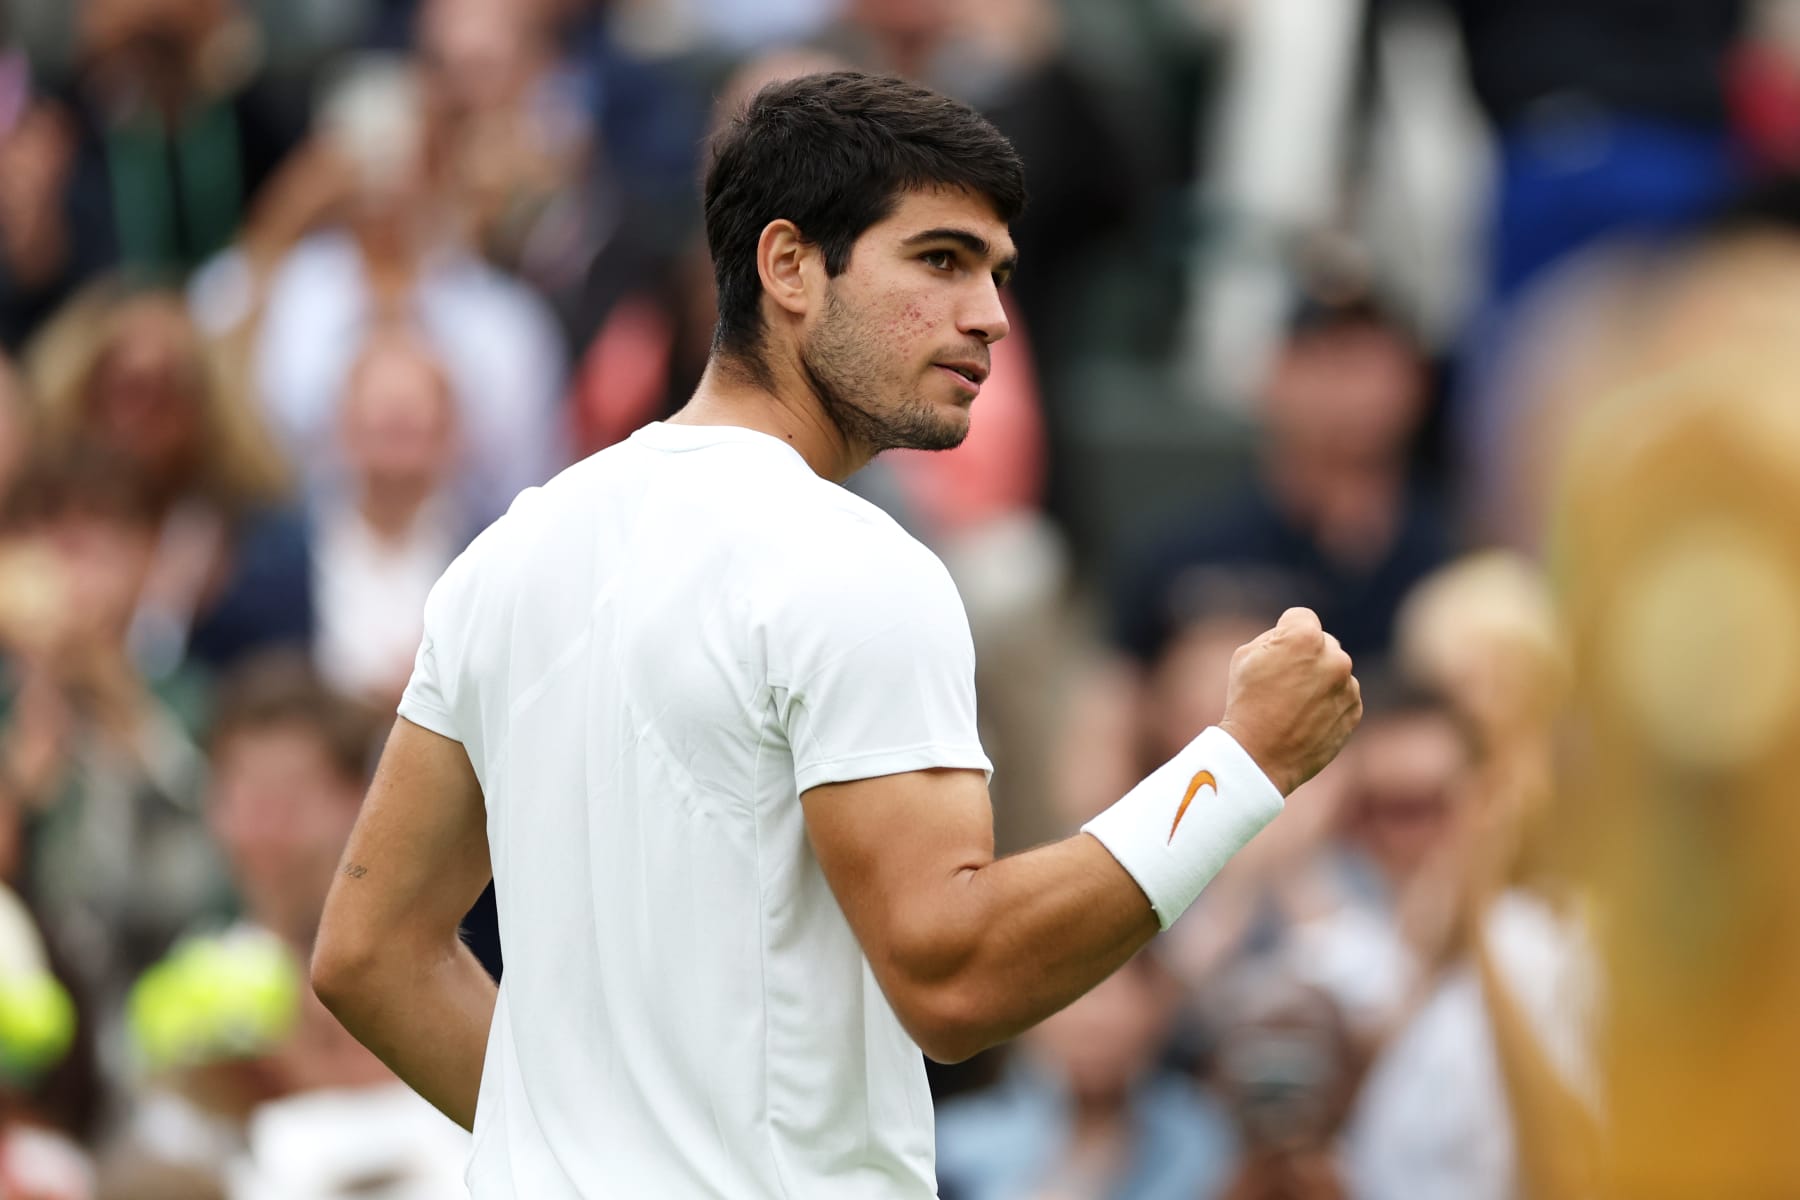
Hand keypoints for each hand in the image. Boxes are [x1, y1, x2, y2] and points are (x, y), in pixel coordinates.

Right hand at [1218, 608, 1360, 795]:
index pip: (1300, 617)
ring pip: (1334, 670)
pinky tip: (1305, 717)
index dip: (1283, 632)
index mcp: (1305, 638)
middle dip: (1306, 655)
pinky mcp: (1354, 710)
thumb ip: (1276, 636)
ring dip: (1319, 679)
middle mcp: (1334, 658)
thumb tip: (1294, 636)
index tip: (1273, 654)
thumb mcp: (1245, 655)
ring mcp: (1348, 686)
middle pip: (1322, 643)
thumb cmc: (1246, 702)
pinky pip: (1343, 695)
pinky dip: (1328, 702)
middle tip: (1282, 681)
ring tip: (1292, 705)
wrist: (1259, 756)